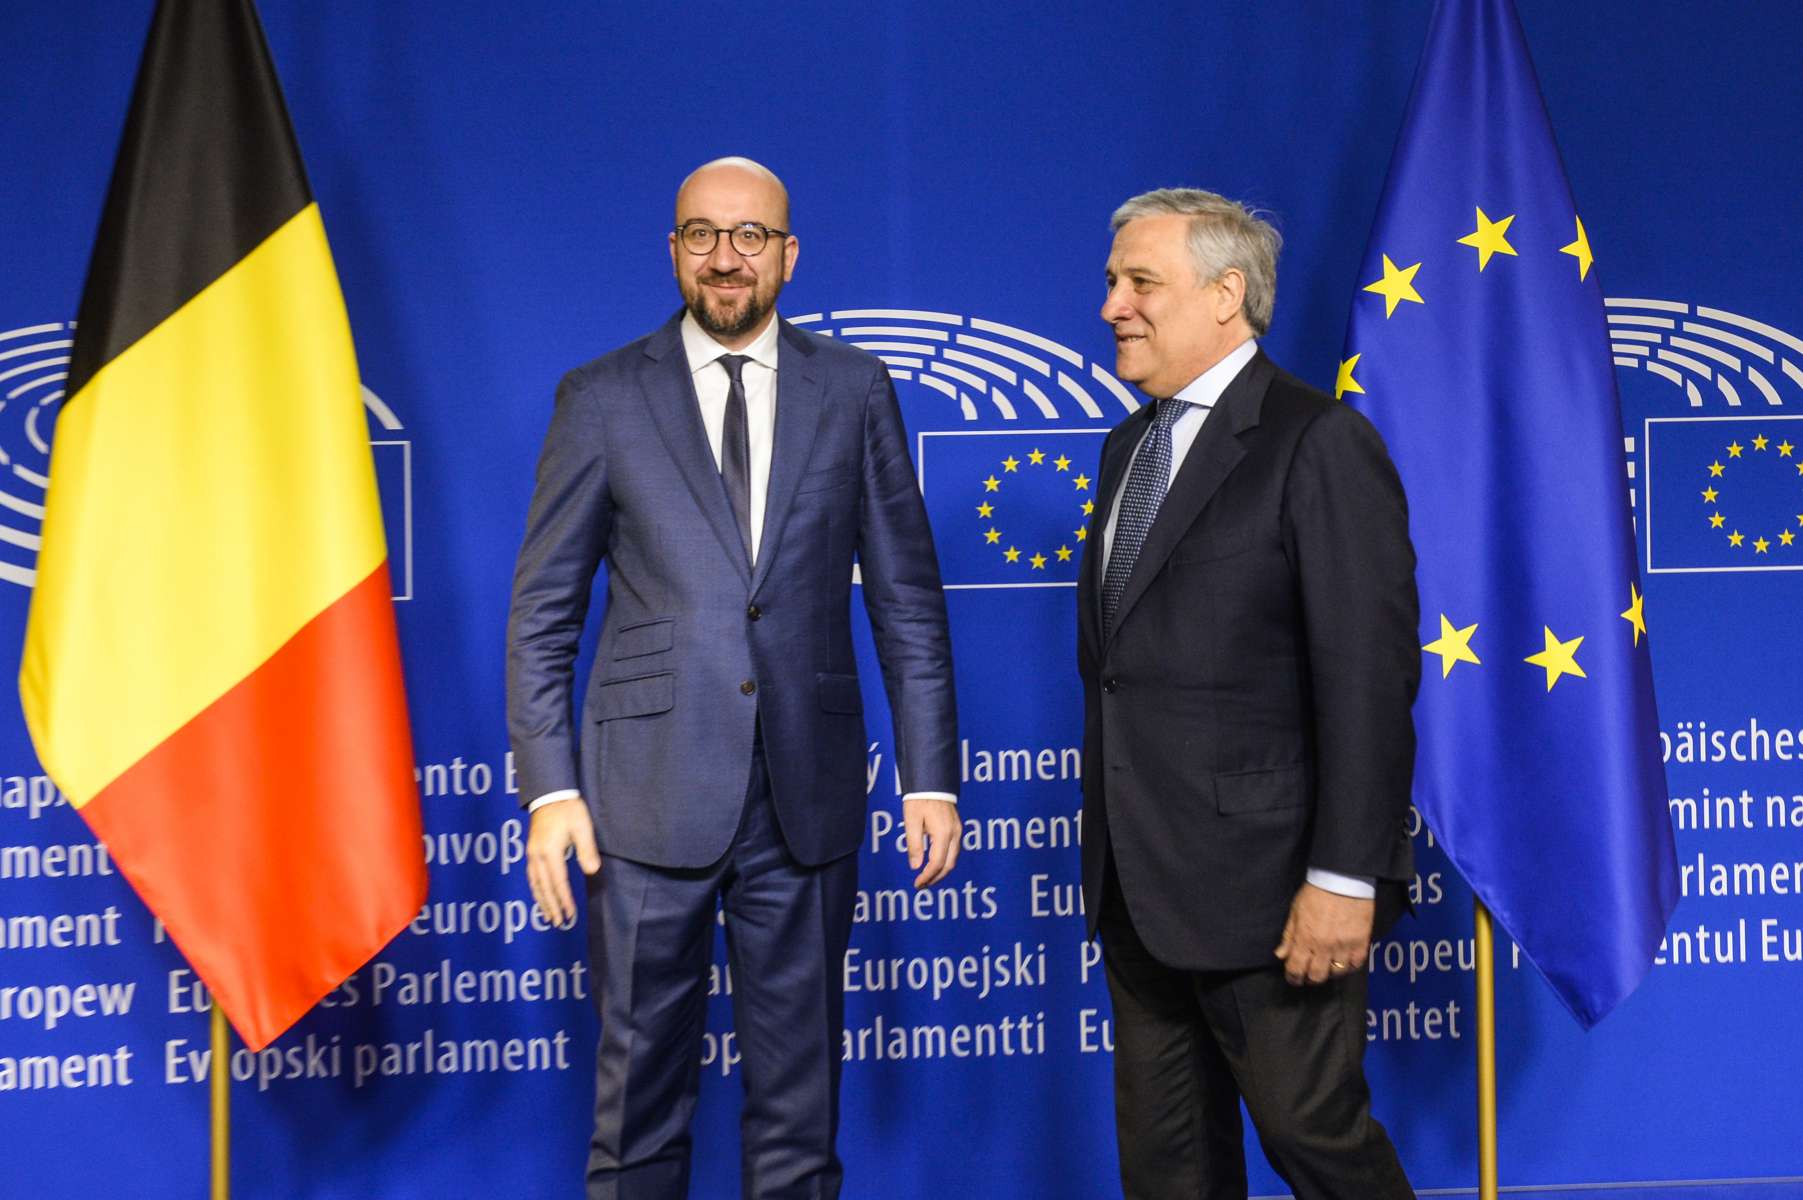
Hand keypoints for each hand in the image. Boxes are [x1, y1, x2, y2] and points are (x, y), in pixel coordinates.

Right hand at [525, 798, 601, 924]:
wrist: (549, 794)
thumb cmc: (568, 809)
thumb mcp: (582, 827)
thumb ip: (586, 849)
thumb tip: (592, 871)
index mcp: (550, 851)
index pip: (558, 882)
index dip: (565, 900)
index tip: (570, 914)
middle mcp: (537, 856)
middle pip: (543, 887)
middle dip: (552, 906)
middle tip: (558, 923)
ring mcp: (531, 854)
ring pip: (534, 884)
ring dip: (542, 901)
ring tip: (548, 915)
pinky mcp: (531, 851)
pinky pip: (531, 876)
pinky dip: (536, 889)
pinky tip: (540, 895)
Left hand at [904, 798, 960, 888]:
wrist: (932, 782)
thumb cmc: (920, 799)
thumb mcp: (911, 821)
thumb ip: (914, 845)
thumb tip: (915, 866)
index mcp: (943, 833)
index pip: (937, 863)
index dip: (927, 876)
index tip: (917, 884)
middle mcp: (955, 833)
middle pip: (949, 865)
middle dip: (936, 878)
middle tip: (922, 885)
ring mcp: (958, 830)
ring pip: (953, 859)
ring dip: (941, 871)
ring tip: (927, 877)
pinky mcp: (957, 827)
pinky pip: (954, 850)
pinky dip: (945, 861)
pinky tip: (934, 863)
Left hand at [1274, 882, 1373, 985]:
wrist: (1343, 880)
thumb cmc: (1316, 892)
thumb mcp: (1295, 912)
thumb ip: (1288, 936)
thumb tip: (1281, 955)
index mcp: (1305, 938)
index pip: (1296, 969)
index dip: (1293, 978)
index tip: (1293, 978)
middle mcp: (1324, 946)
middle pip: (1317, 976)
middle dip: (1310, 978)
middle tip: (1309, 973)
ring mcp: (1344, 946)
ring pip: (1337, 973)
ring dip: (1330, 972)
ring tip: (1327, 965)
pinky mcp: (1361, 942)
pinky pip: (1356, 965)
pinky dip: (1349, 966)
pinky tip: (1344, 961)